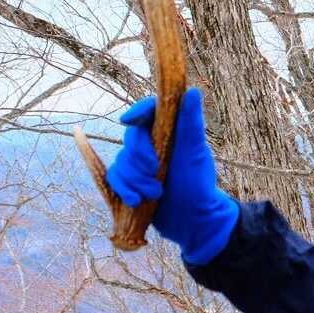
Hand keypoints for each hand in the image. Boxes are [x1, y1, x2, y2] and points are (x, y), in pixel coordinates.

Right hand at [104, 87, 240, 264]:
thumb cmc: (199, 185)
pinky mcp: (131, 180)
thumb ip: (191, 124)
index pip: (149, 111)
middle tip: (157, 174)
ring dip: (135, 179)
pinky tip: (136, 201)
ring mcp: (140, 163)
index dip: (137, 112)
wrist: (193, 221)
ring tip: (156, 194)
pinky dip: (124, 189)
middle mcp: (154, 144)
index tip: (128, 121)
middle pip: (131, 138)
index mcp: (170, 132)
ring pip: (121, 160)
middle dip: (140, 159)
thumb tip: (193, 91)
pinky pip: (114, 177)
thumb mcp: (195, 154)